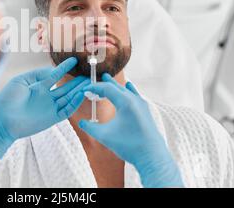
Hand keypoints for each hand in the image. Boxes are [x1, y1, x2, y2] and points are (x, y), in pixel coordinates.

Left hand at [0, 57, 88, 158]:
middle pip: (66, 88)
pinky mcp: (51, 119)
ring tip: (89, 82)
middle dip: (77, 82)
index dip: (64, 68)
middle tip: (89, 74)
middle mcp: (46, 97)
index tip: (74, 60)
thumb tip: (52, 70)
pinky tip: (81, 95)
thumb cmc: (6, 100)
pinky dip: (74, 103)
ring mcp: (50, 108)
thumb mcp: (21, 81)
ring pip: (69, 98)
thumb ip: (37, 75)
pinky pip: (66, 110)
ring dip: (79, 91)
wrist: (0, 120)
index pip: (55, 76)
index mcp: (38, 88)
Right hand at [79, 73, 183, 187]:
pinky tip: (129, 87)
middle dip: (105, 83)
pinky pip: (135, 95)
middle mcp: (135, 100)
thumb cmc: (129, 145)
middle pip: (117, 86)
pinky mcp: (146, 112)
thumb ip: (90, 127)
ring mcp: (142, 105)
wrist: (152, 157)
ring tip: (109, 80)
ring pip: (126, 90)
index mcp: (125, 102)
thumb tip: (81, 122)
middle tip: (96, 77)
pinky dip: (128, 90)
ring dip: (116, 86)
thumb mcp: (105, 136)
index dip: (94, 87)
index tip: (84, 90)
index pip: (106, 88)